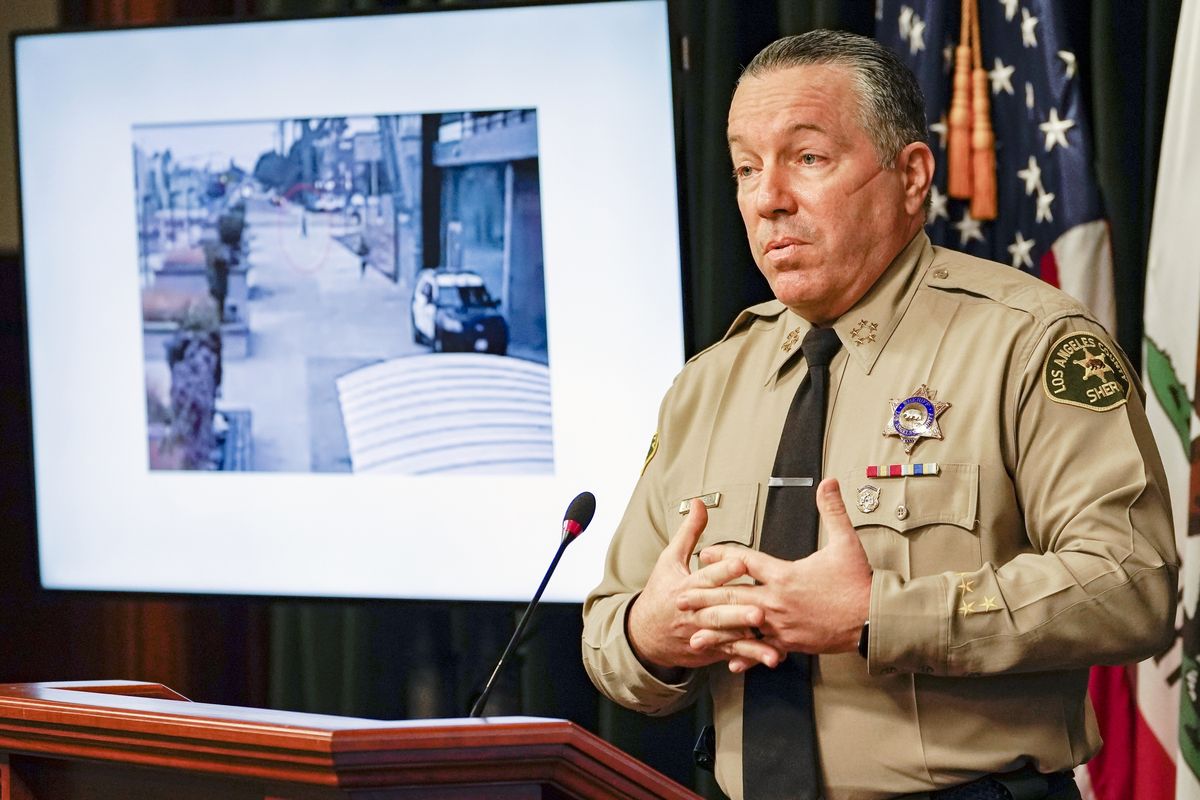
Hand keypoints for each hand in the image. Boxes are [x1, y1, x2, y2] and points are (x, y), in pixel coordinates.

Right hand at [626, 499, 784, 677]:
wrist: (644, 634)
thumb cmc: (661, 592)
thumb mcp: (670, 559)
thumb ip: (690, 532)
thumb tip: (699, 503)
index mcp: (687, 587)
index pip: (707, 577)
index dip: (723, 570)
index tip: (740, 563)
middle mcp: (696, 612)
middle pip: (719, 611)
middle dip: (740, 611)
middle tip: (761, 609)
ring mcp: (703, 634)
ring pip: (728, 637)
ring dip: (750, 641)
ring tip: (771, 645)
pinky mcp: (710, 650)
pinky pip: (732, 654)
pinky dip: (750, 657)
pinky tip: (770, 656)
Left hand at [680, 478, 871, 667]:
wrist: (874, 620)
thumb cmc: (858, 584)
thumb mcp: (846, 542)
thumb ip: (832, 510)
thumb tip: (829, 482)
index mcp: (785, 575)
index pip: (745, 562)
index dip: (722, 556)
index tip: (704, 554)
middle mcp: (778, 601)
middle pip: (733, 596)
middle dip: (705, 596)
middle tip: (682, 597)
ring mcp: (782, 625)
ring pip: (742, 627)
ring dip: (717, 629)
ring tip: (694, 632)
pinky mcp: (791, 644)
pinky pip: (762, 649)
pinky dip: (745, 655)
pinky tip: (730, 662)